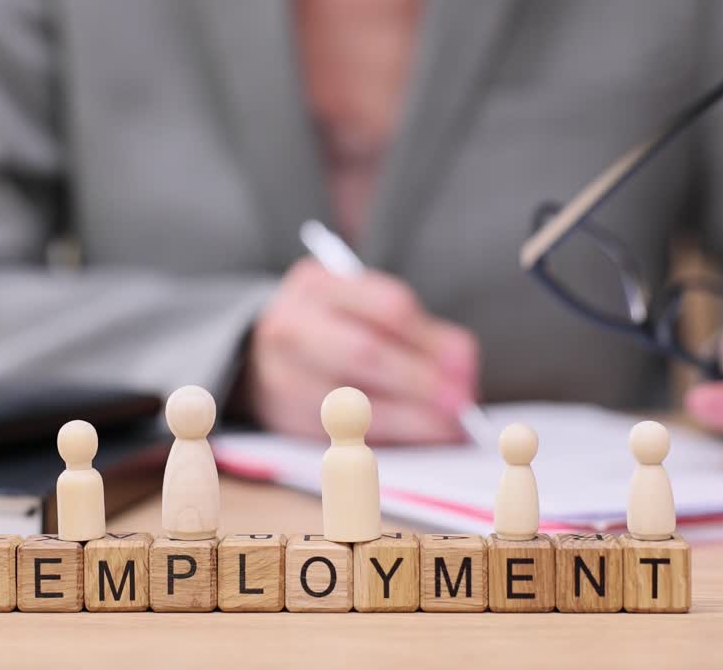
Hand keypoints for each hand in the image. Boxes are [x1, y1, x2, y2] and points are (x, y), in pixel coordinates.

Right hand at [238, 258, 478, 444]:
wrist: (257, 355)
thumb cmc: (330, 327)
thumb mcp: (361, 306)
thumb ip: (416, 330)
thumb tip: (463, 368)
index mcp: (316, 284)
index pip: (388, 306)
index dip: (432, 339)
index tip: (465, 363)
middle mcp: (291, 326)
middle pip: (366, 353)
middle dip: (422, 382)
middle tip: (461, 404)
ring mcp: (283, 376)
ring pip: (356, 403)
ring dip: (413, 420)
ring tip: (450, 428)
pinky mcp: (287, 420)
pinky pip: (347, 436)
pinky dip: (392, 439)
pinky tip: (420, 437)